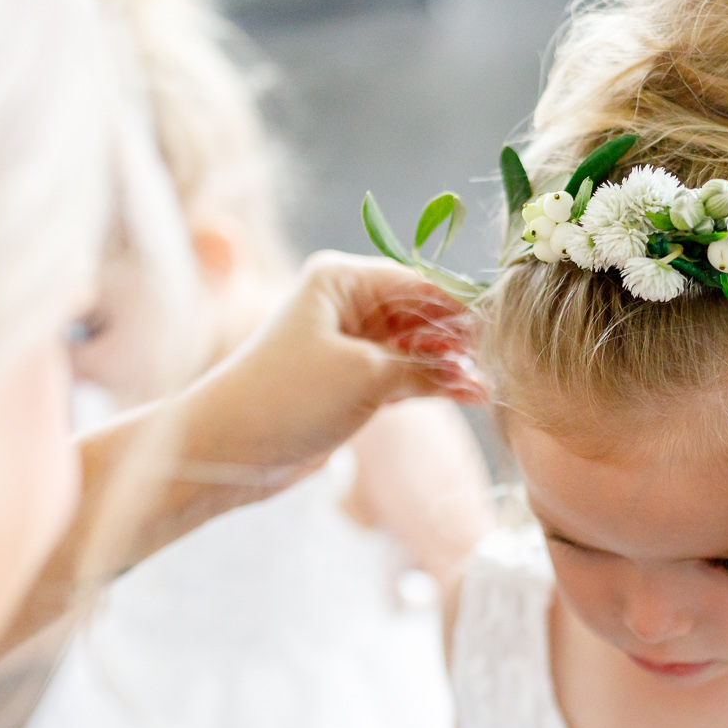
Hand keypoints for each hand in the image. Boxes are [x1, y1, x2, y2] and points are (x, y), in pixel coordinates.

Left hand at [177, 252, 482, 484]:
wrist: (230, 448)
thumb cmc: (289, 395)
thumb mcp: (366, 375)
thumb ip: (425, 368)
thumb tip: (475, 369)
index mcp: (341, 279)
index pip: (417, 283)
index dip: (458, 308)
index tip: (497, 332)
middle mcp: (347, 304)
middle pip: (420, 315)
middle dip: (456, 342)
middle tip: (494, 366)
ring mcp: (350, 344)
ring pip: (415, 349)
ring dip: (449, 368)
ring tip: (485, 390)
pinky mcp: (352, 381)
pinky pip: (404, 375)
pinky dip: (432, 385)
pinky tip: (469, 396)